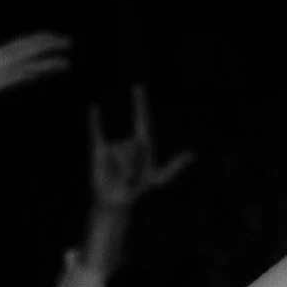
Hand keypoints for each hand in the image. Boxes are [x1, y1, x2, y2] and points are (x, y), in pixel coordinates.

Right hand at [87, 82, 194, 212]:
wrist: (116, 200)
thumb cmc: (139, 189)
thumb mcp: (158, 180)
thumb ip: (172, 167)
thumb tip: (192, 153)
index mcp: (144, 143)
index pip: (142, 119)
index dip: (140, 103)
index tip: (138, 87)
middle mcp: (128, 141)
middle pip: (133, 147)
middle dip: (134, 165)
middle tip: (132, 177)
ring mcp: (114, 146)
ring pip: (120, 153)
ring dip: (122, 169)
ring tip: (121, 176)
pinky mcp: (99, 151)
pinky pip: (97, 132)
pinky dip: (95, 121)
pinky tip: (95, 108)